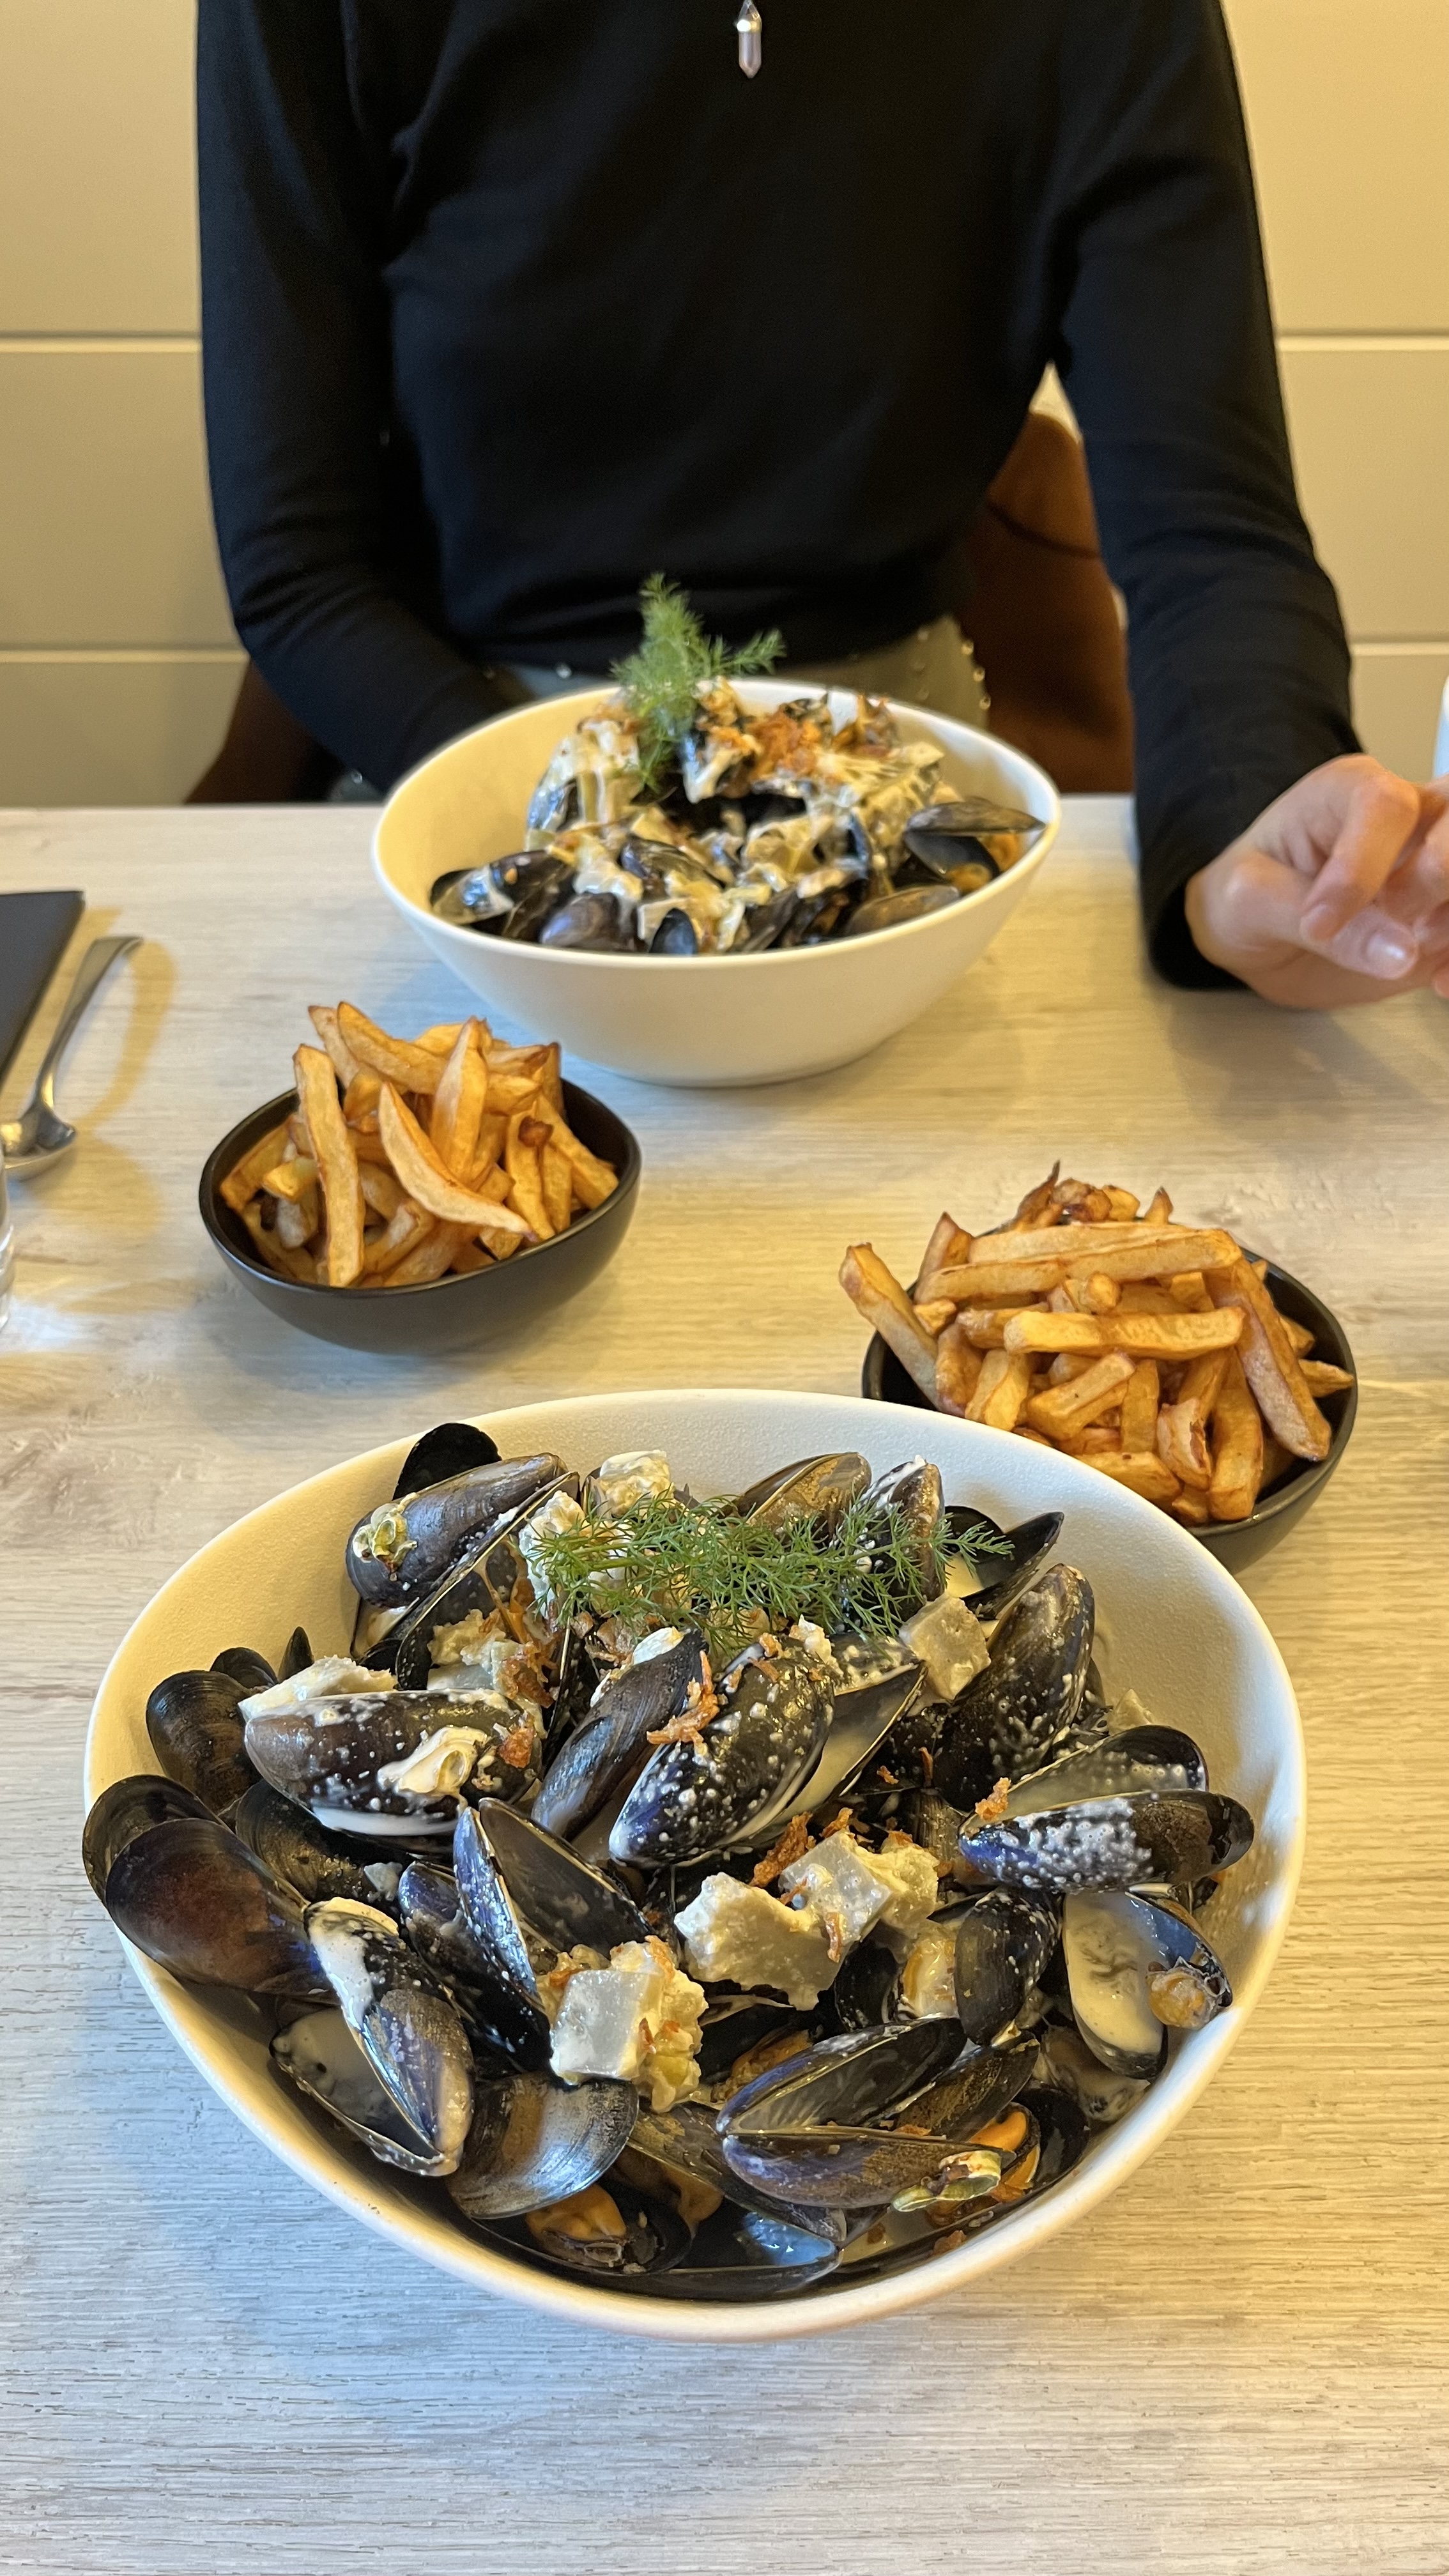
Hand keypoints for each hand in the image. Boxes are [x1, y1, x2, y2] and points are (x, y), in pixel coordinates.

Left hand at [1185, 755, 1448, 1006]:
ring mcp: (1437, 864)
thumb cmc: (1249, 893)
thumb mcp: (1251, 901)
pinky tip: (1439, 984)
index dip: (1364, 868)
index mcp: (1350, 791)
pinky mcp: (1446, 912)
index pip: (1386, 808)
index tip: (1321, 926)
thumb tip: (1400, 951)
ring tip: (1416, 952)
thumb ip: (1317, 921)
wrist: (1256, 932)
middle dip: (1443, 875)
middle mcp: (1410, 817)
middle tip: (1398, 920)